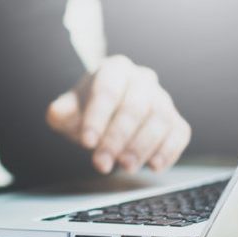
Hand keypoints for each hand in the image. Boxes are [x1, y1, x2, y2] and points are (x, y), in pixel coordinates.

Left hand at [47, 55, 191, 173]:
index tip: (87, 143)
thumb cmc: (85, 111)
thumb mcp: (67, 110)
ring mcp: (162, 99)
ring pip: (160, 119)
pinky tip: (154, 166)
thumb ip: (61, 111)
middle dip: (118, 138)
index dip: (97, 118)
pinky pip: (179, 133)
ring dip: (143, 146)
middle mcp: (142, 80)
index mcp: (114, 70)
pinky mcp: (175, 120)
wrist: (104, 115)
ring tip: (126, 166)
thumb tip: (58, 113)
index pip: (108, 91)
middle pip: (135, 107)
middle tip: (102, 163)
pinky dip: (169, 150)